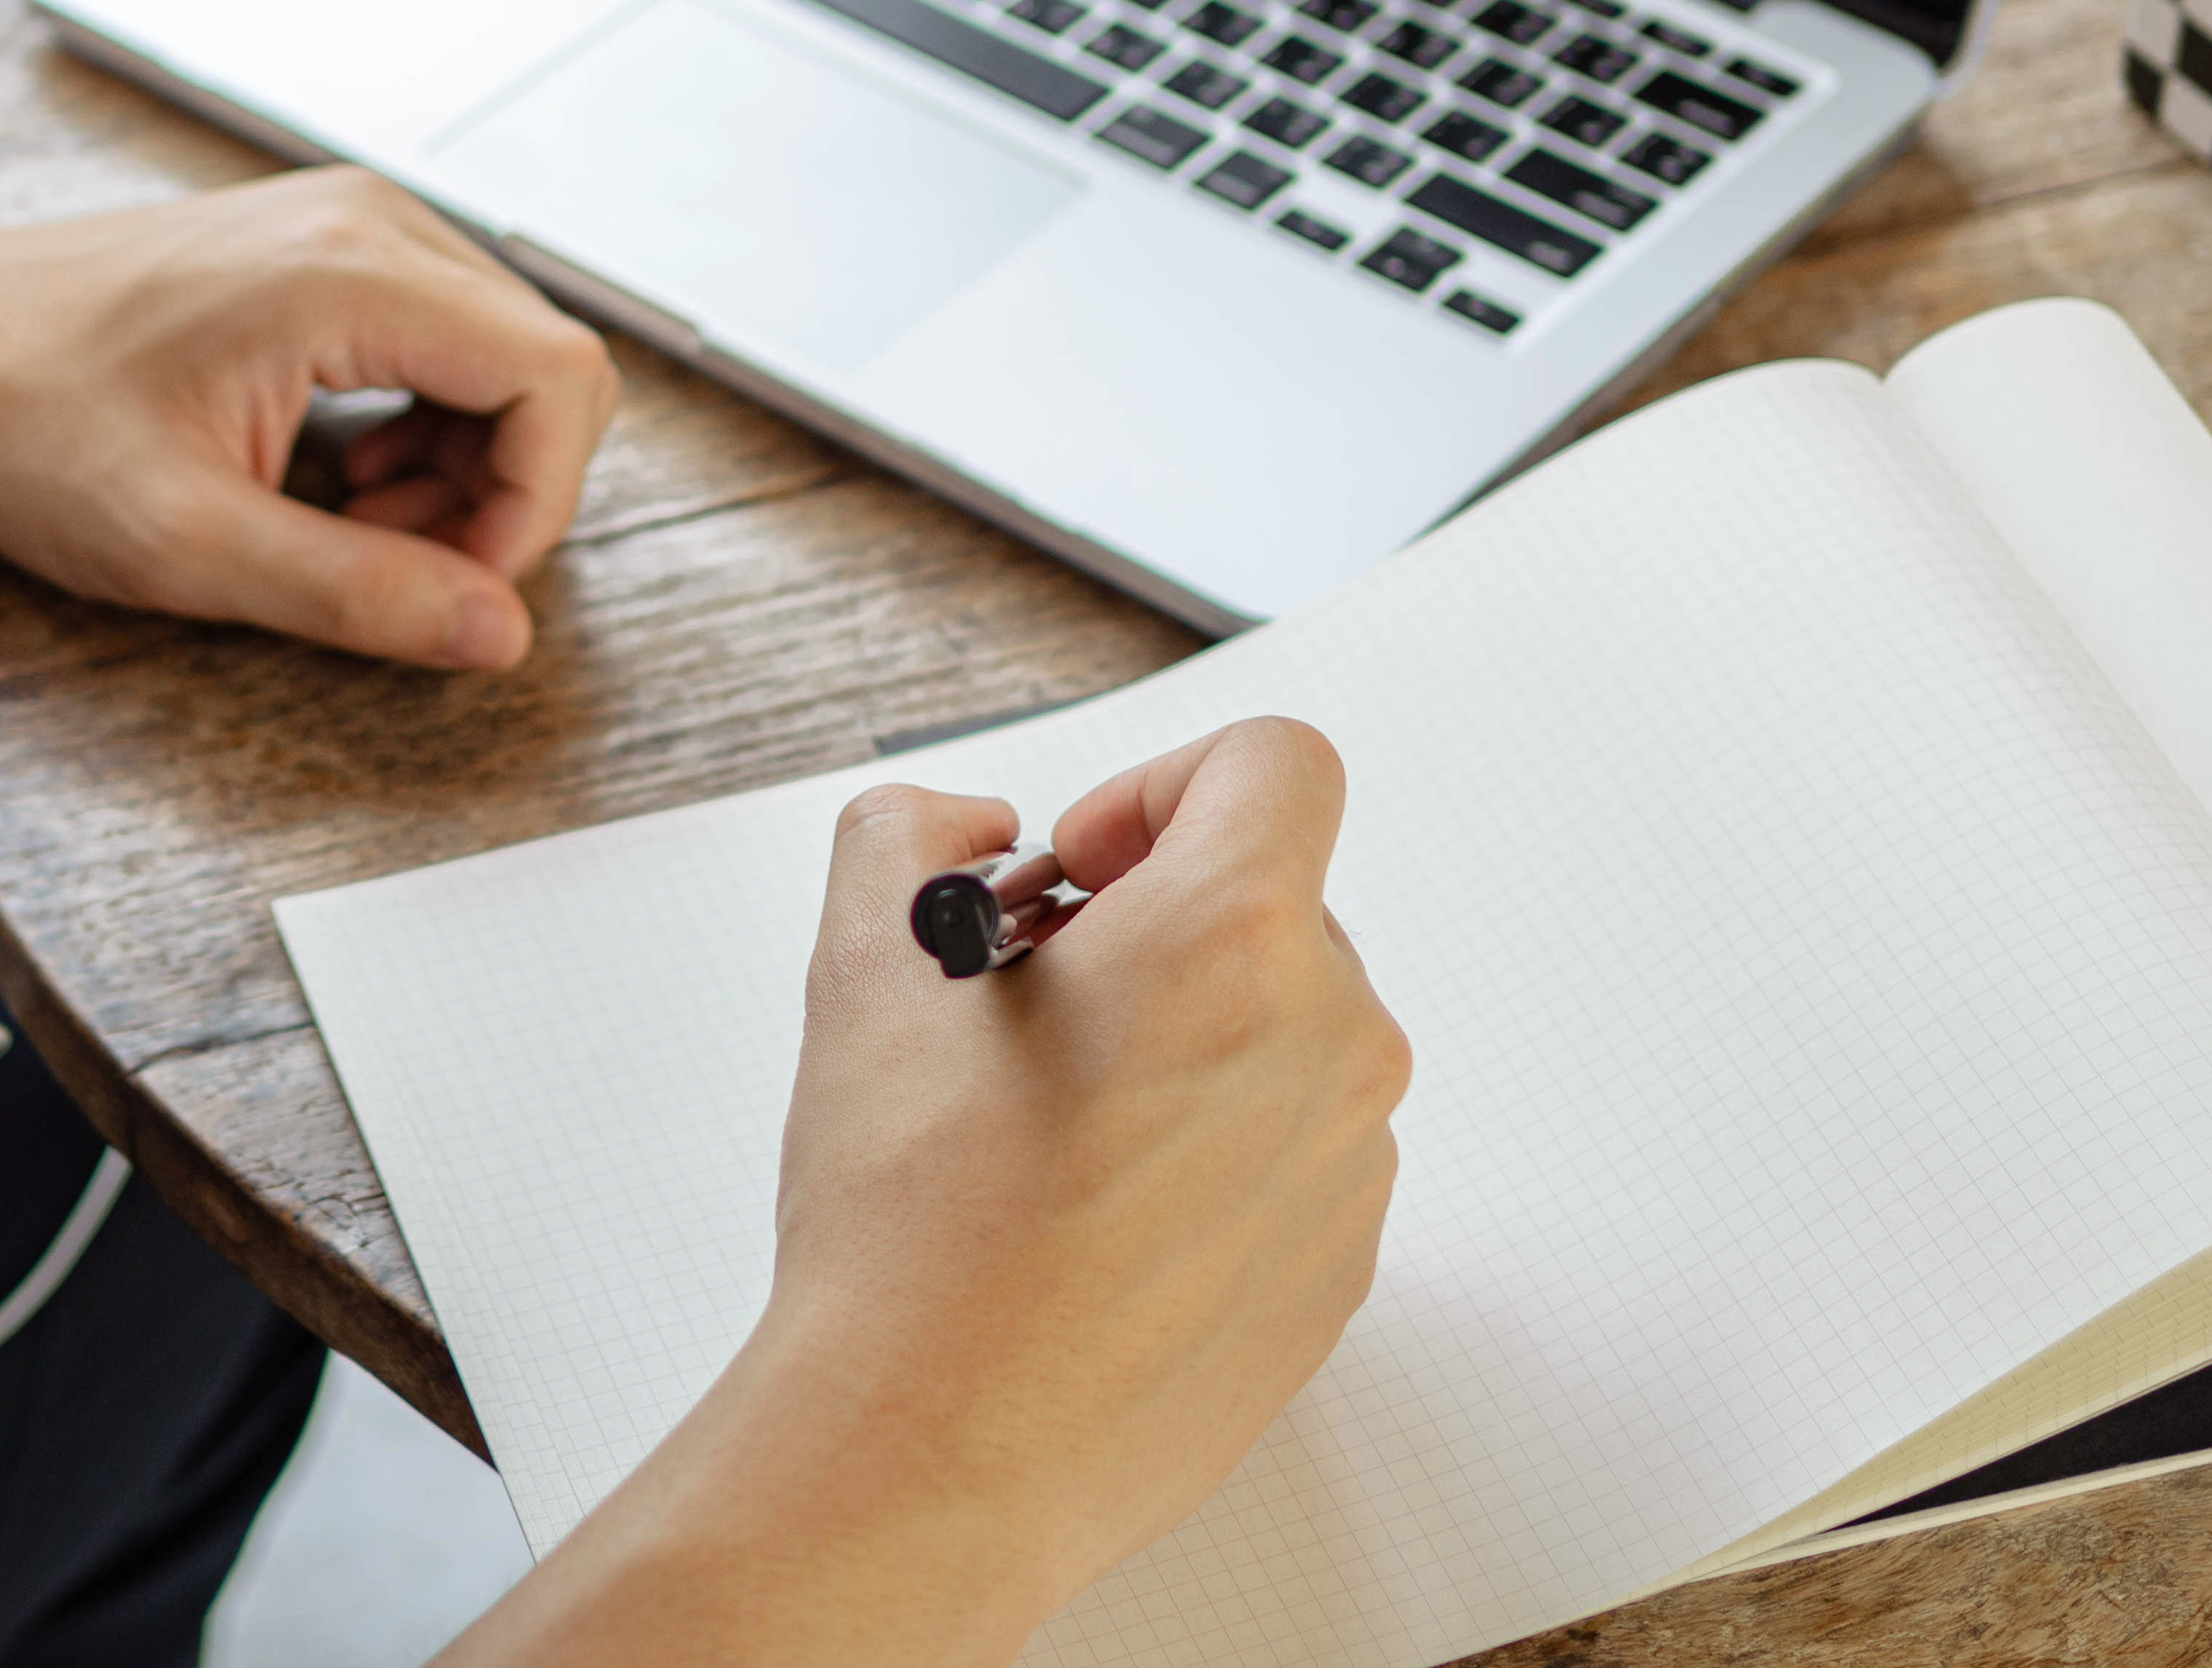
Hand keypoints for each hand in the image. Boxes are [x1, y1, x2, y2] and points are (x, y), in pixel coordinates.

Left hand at [0, 169, 622, 669]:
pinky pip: (437, 338)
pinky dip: (418, 426)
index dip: (537, 505)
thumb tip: (494, 633)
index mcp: (351, 272)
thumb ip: (357, 593)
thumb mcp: (188, 543)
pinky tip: (334, 480)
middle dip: (497, 492)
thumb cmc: (24, 422)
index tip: (454, 587)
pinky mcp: (320, 248)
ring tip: (345, 529)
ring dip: (458, 466)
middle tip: (386, 566)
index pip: (558, 379)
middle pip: (541, 365)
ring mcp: (345, 224)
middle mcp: (368, 222)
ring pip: (496, 356)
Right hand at [450, 719, 1404, 1665]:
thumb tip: (969, 829)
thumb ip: (910, 831)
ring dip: (1181, 1044)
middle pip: (1271, 908)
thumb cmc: (912, 1221)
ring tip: (1049, 1128)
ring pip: (1281, 1038)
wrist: (934, 1448)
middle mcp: (1328, 1045)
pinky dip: (1206, 1156)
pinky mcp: (1335, 1275)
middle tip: (1031, 1004)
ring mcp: (1345, 1171)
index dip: (1163, 786)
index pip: (1275, 763)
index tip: (1083, 870)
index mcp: (1233, 938)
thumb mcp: (866, 964)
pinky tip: (1088, 1220)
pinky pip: (1288, 1158)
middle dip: (1154, 927)